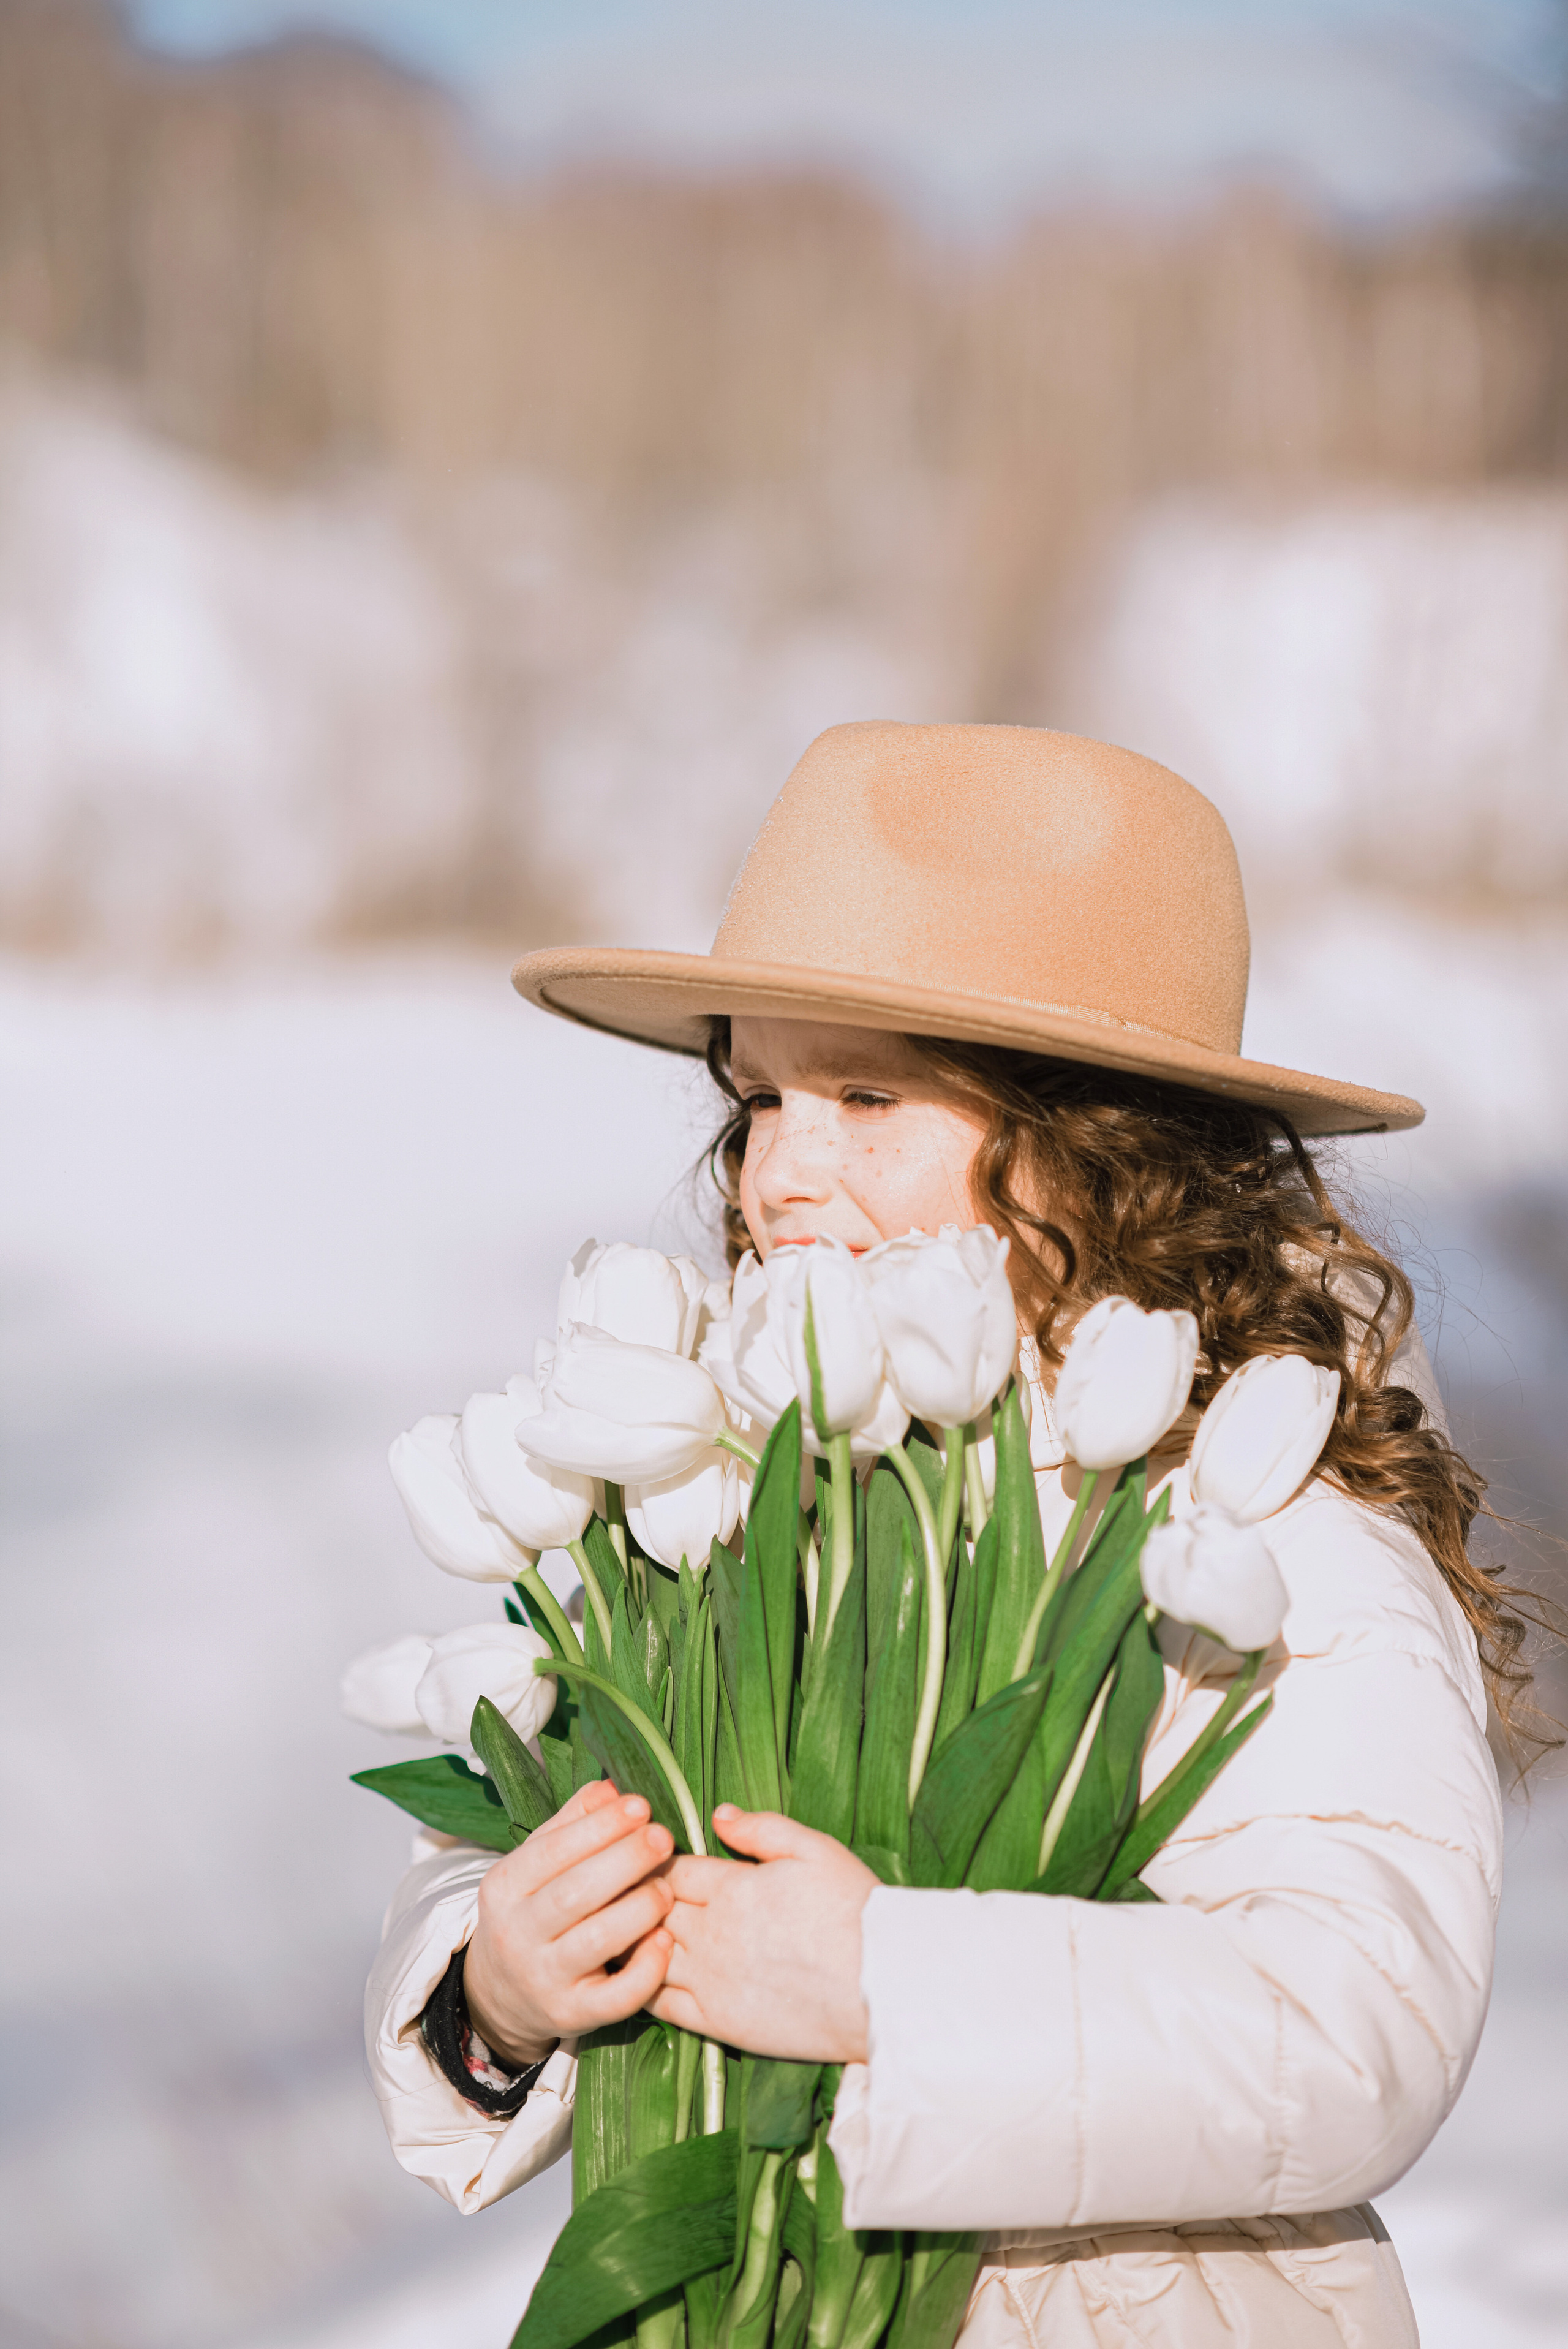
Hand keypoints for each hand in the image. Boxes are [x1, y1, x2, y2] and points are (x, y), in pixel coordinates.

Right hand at [463, 1780, 674, 2066]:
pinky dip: (645, 1970)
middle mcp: (517, 1932)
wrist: (499, 1994)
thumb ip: (572, 1823)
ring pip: (596, 1941)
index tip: (641, 1805)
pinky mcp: (570, 2015)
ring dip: (640, 1908)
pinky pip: (614, 1998)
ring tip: (667, 1888)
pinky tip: (665, 1941)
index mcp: (505, 1885)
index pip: (553, 1850)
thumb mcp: (536, 1863)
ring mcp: (543, 1978)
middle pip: (575, 1892)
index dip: (601, 1826)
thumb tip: (612, 1789)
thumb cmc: (533, 1910)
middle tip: (663, 1837)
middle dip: (626, 1860)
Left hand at [648, 1807, 876, 2062]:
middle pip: (651, 1909)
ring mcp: (712, 1981)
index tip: (647, 1860)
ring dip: (632, 1941)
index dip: (653, 1863)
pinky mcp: (719, 2022)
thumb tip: (718, 1814)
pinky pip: (661, 2005)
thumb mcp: (816, 1849)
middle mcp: (713, 1934)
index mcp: (733, 1888)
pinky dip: (640, 1987)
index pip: (670, 1870)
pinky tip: (635, 1977)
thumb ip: (762, 1828)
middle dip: (636, 1899)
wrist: (882, 1986)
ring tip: (623, 1932)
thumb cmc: (855, 1910)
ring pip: (647, 1955)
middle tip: (623, 1893)